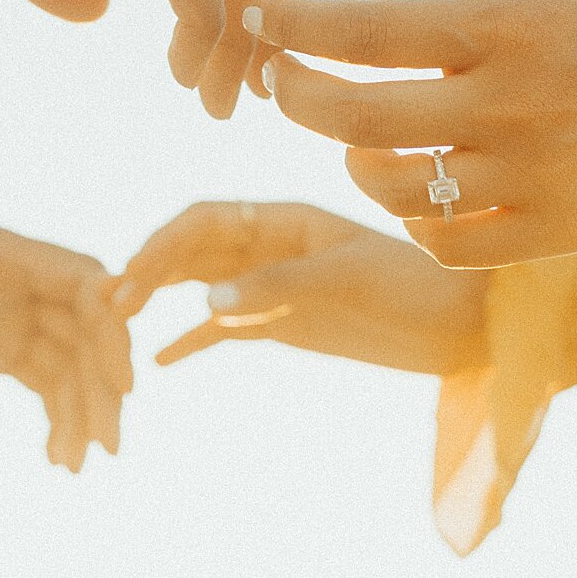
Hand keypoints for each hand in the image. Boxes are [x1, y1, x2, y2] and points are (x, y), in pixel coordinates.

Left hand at [0, 204, 133, 470]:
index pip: (79, 282)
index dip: (111, 326)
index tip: (124, 382)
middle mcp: (14, 279)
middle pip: (87, 329)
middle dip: (103, 383)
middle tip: (110, 444)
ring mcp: (7, 314)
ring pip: (70, 362)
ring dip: (83, 410)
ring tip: (77, 465)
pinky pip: (43, 380)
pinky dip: (57, 417)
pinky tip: (57, 459)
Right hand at [113, 201, 486, 374]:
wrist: (466, 326)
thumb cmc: (417, 288)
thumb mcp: (346, 279)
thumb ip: (276, 287)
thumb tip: (205, 305)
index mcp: (285, 217)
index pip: (205, 218)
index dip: (162, 242)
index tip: (132, 275)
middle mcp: (270, 244)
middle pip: (190, 250)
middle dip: (147, 271)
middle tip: (110, 305)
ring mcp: (273, 284)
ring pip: (198, 285)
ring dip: (158, 297)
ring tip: (117, 322)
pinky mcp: (283, 323)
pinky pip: (223, 329)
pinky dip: (190, 339)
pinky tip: (158, 359)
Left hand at [246, 0, 576, 267]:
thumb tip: (351, 4)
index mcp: (507, 31)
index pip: (365, 32)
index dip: (297, 26)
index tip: (261, 20)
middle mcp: (511, 108)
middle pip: (353, 118)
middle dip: (294, 95)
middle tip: (279, 79)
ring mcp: (529, 179)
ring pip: (387, 185)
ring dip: (351, 157)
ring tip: (361, 134)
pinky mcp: (549, 235)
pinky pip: (440, 241)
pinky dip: (410, 217)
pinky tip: (417, 187)